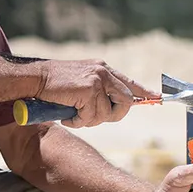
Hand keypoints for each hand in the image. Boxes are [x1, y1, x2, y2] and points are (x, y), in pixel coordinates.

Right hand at [38, 61, 154, 127]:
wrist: (35, 79)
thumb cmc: (53, 85)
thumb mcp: (81, 82)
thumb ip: (98, 90)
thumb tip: (113, 107)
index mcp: (103, 69)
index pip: (131, 83)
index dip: (145, 93)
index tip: (158, 99)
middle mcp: (103, 72)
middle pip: (126, 101)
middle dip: (113, 115)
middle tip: (93, 118)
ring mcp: (97, 81)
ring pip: (107, 113)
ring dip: (90, 120)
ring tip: (74, 115)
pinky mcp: (88, 90)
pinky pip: (91, 117)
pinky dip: (79, 122)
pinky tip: (68, 116)